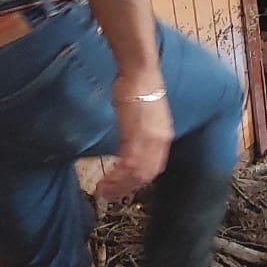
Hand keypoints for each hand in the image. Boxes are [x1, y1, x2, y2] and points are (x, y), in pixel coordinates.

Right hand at [97, 81, 173, 200]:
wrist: (139, 72)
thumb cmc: (138, 88)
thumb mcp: (144, 115)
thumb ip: (139, 133)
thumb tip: (129, 144)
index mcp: (163, 137)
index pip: (153, 168)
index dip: (137, 182)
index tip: (123, 188)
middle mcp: (160, 141)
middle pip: (145, 175)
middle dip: (126, 188)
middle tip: (108, 194)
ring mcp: (149, 139)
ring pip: (136, 173)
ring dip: (118, 185)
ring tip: (102, 190)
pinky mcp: (136, 134)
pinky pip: (127, 163)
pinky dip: (116, 175)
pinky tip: (105, 179)